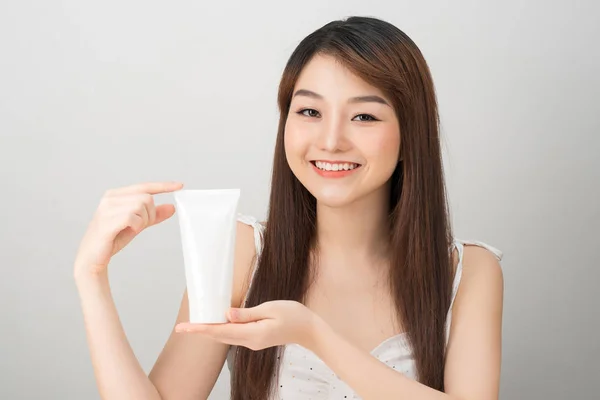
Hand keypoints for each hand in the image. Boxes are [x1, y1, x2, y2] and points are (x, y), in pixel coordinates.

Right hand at [73, 181, 183, 279]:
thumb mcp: (138, 224)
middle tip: (139, 226)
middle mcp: (110, 198)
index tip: (180, 186)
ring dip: (143, 221)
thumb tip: (171, 207)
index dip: (163, 186)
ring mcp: (107, 208)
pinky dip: (136, 226)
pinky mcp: (107, 220)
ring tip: (131, 229)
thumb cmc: (113, 239)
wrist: (93, 258)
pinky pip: (133, 217)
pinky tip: (128, 231)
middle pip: (146, 198)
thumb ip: (153, 215)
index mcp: (116, 195)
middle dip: (150, 214)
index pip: (144, 186)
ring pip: (141, 206)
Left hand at [175, 300, 320, 350]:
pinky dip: (222, 329)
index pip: (221, 331)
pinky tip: (216, 323)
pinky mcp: (256, 339)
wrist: (309, 330)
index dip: (201, 328)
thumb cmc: (294, 315)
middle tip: (181, 327)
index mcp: (253, 334)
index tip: (185, 328)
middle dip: (200, 330)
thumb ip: (248, 313)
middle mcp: (250, 341)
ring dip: (209, 330)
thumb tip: (226, 314)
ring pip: (226, 336)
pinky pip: (234, 335)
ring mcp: (253, 342)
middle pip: (219, 336)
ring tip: (193, 325)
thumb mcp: (271, 309)